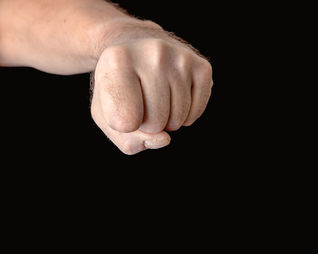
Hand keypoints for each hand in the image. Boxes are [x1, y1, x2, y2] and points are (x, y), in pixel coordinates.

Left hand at [91, 37, 212, 154]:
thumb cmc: (119, 86)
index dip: (124, 124)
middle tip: (141, 100)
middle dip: (148, 124)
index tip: (121, 104)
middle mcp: (152, 53)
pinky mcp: (202, 66)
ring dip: (167, 120)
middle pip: (155, 123)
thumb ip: (128, 140)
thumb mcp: (106, 114)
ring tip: (157, 97)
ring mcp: (181, 58)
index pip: (125, 122)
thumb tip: (164, 139)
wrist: (137, 47)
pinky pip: (196, 112)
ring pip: (178, 119)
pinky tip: (175, 98)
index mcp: (117, 61)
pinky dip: (186, 116)